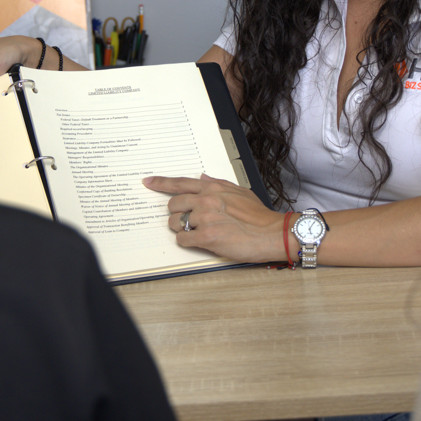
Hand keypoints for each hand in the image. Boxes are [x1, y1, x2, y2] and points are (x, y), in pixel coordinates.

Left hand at [142, 173, 282, 262]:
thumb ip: (219, 184)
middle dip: (176, 213)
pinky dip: (187, 242)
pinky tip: (199, 241)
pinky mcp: (206, 238)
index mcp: (213, 189)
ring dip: (181, 229)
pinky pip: (182, 239)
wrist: (271, 233)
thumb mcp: (240, 191)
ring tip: (197, 232)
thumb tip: (203, 178)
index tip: (148, 182)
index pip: (180, 183)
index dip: (161, 183)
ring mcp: (204, 219)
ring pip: (175, 223)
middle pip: (173, 205)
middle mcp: (206, 201)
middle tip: (186, 220)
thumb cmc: (259, 216)